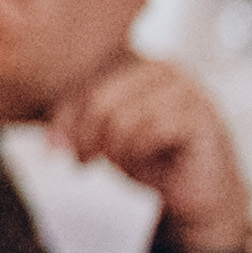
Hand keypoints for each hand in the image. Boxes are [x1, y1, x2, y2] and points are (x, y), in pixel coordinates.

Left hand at [47, 54, 251, 252]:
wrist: (195, 192)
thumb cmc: (148, 156)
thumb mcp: (101, 135)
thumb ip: (75, 122)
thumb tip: (50, 143)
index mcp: (136, 59)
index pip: (83, 76)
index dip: (63, 114)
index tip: (55, 148)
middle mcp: (163, 66)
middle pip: (99, 96)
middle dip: (84, 136)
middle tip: (83, 162)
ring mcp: (186, 88)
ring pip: (122, 115)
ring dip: (113, 149)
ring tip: (119, 162)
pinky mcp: (201, 114)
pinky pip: (150, 130)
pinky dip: (136, 153)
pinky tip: (139, 162)